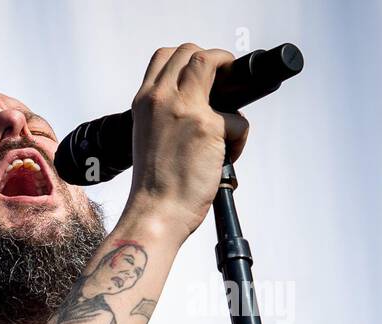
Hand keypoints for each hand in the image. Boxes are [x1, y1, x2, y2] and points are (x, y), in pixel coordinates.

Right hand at [126, 43, 250, 238]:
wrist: (155, 213)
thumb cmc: (154, 186)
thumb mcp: (148, 138)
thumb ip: (166, 116)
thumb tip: (202, 105)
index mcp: (143, 103)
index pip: (165, 57)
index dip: (188, 58)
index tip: (201, 73)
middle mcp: (160, 99)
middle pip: (191, 52)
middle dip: (215, 60)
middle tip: (224, 83)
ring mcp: (185, 108)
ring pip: (214, 63)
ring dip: (231, 80)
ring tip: (228, 119)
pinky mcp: (209, 126)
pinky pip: (238, 119)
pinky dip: (238, 140)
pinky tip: (225, 158)